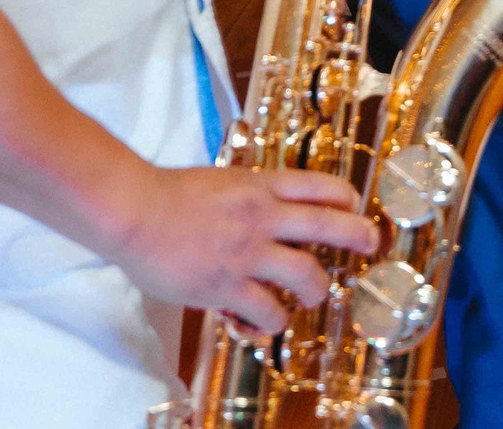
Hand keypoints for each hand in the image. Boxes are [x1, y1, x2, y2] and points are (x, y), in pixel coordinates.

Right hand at [98, 164, 377, 334]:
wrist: (132, 210)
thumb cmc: (168, 195)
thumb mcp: (221, 180)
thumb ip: (248, 194)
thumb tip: (268, 208)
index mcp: (260, 186)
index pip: (319, 185)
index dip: (346, 197)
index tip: (354, 207)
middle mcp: (261, 216)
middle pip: (329, 223)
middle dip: (359, 235)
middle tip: (370, 245)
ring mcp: (246, 252)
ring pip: (307, 274)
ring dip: (318, 289)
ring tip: (313, 296)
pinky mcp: (225, 285)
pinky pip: (267, 309)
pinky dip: (274, 320)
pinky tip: (269, 321)